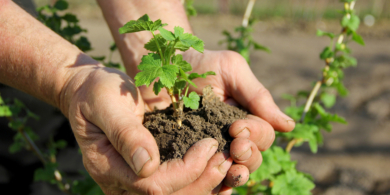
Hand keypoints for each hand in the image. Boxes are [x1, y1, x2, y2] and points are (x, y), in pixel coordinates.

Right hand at [60, 65, 233, 193]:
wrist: (89, 93)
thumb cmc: (97, 92)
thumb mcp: (107, 104)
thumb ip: (125, 134)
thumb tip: (148, 166)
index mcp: (107, 166)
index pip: (153, 185)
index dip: (186, 170)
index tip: (208, 145)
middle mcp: (119, 182)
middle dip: (201, 181)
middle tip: (225, 157)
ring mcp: (130, 183)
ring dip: (204, 185)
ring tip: (226, 164)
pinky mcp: (143, 176)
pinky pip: (173, 188)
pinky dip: (198, 183)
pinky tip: (215, 172)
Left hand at [139, 49, 294, 188]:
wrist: (162, 66)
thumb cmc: (200, 64)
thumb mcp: (231, 70)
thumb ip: (258, 96)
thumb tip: (289, 126)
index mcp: (245, 118)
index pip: (263, 136)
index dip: (256, 135)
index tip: (237, 127)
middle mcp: (231, 137)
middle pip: (252, 158)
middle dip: (248, 155)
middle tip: (235, 147)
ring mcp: (210, 149)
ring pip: (232, 172)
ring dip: (235, 173)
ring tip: (228, 166)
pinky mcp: (188, 157)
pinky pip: (206, 178)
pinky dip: (213, 184)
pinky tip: (212, 183)